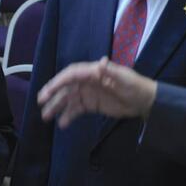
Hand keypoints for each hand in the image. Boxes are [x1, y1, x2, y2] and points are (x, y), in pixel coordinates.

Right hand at [38, 57, 157, 127]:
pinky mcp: (91, 105)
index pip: (71, 74)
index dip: (59, 81)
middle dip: (52, 94)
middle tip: (41, 102)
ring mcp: (88, 94)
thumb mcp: (124, 78)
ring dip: (56, 107)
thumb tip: (101, 62)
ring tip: (45, 117)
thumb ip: (111, 71)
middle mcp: (87, 81)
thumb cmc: (135, 86)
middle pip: (66, 87)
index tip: (48, 91)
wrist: (145, 101)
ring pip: (68, 99)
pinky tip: (62, 124)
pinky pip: (76, 110)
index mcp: (93, 72)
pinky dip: (68, 116)